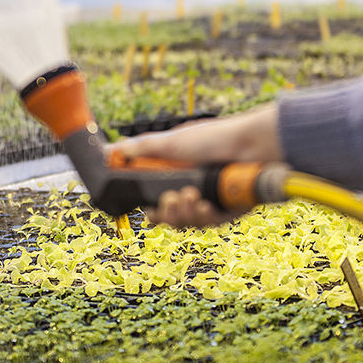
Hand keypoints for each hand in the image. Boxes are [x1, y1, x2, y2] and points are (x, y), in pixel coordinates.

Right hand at [110, 105, 281, 226]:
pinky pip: (207, 223)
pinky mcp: (226, 211)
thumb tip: (108, 152)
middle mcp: (190, 187)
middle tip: (170, 199)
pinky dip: (203, 216)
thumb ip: (140, 149)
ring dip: (183, 212)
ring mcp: (208, 200)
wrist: (253, 145)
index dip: (146, 206)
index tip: (140, 207)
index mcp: (176, 172)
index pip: (153, 197)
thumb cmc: (215, 138)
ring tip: (191, 196)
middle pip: (167, 215)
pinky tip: (206, 204)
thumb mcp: (172, 142)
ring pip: (185, 221)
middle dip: (165, 212)